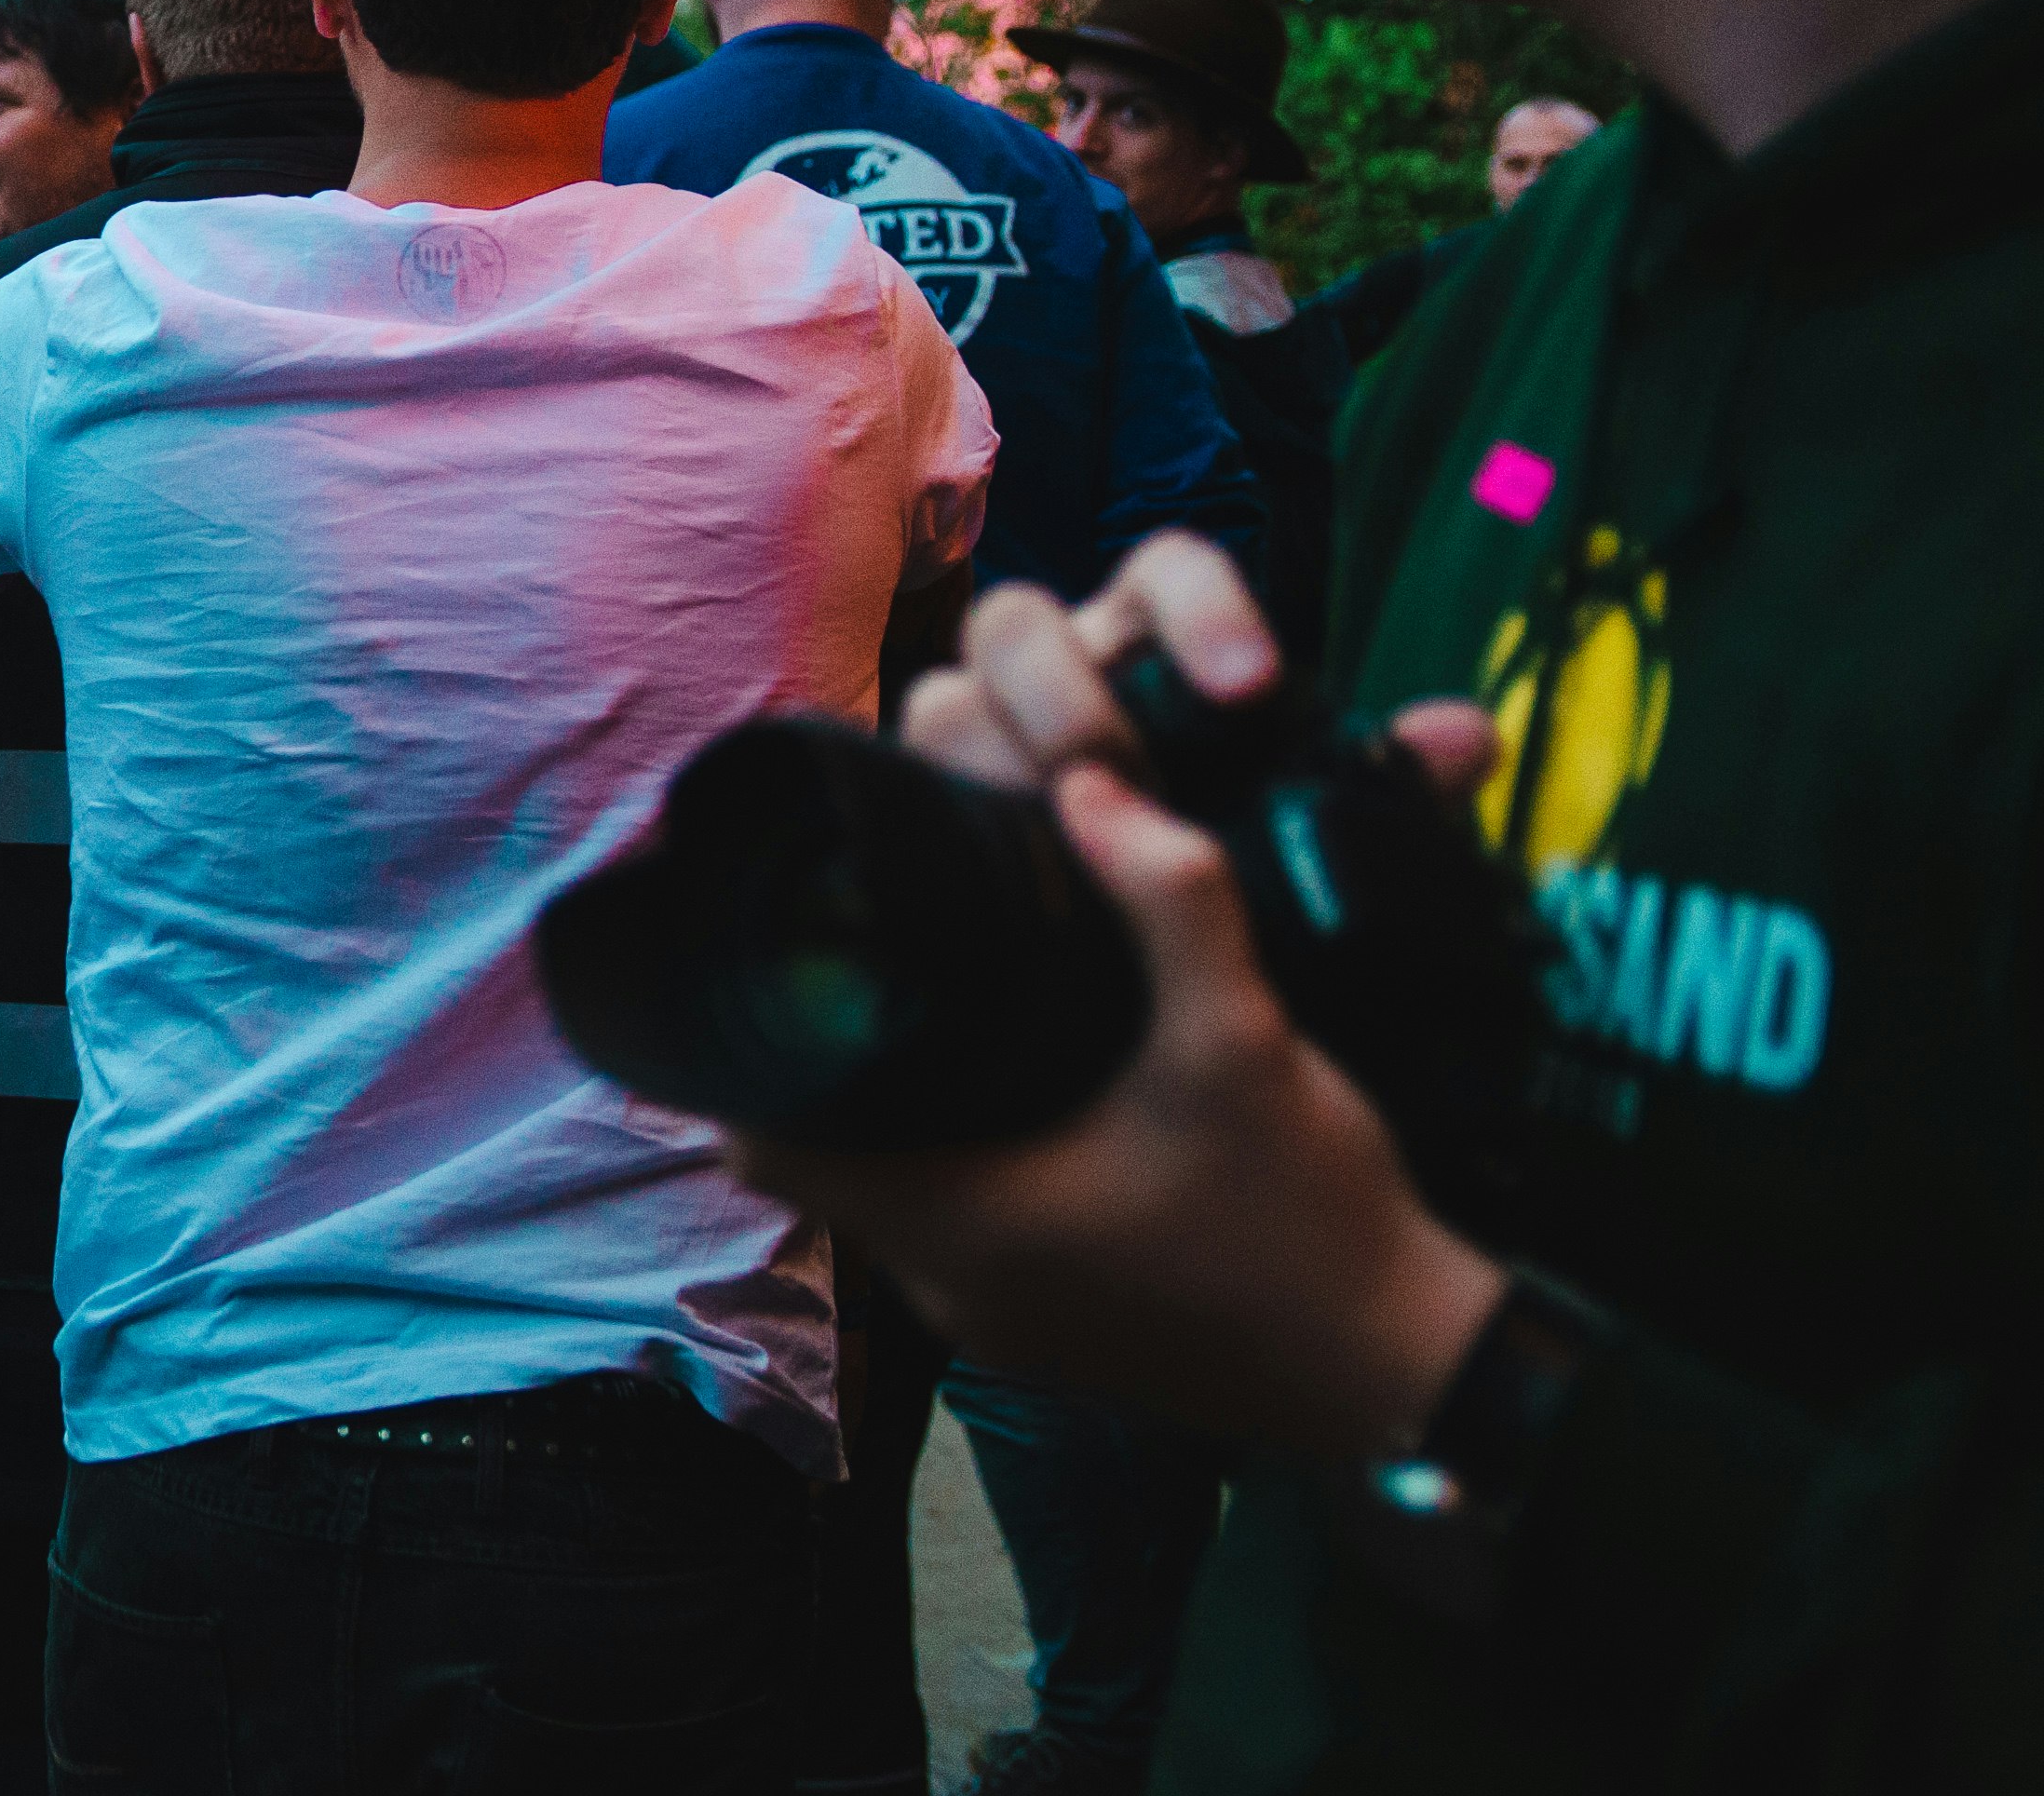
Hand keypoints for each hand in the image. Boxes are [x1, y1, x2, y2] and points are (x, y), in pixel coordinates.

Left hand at [728, 538, 1511, 1464]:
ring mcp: (1000, 1326)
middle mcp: (951, 1289)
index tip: (780, 967)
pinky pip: (958, 1241)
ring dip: (895, 1122)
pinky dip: (959, 1171)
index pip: (767, 1142)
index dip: (747, 1058)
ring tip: (924, 1012)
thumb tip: (1092, 782)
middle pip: (822, 1165)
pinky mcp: (1053, 1339)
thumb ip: (1171, 900)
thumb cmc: (1314, 1219)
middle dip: (824, 1071)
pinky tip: (1009, 1097)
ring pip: (890, 1204)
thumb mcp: (1243, 1039)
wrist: (1409, 1374)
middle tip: (858, 967)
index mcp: (960, 1221)